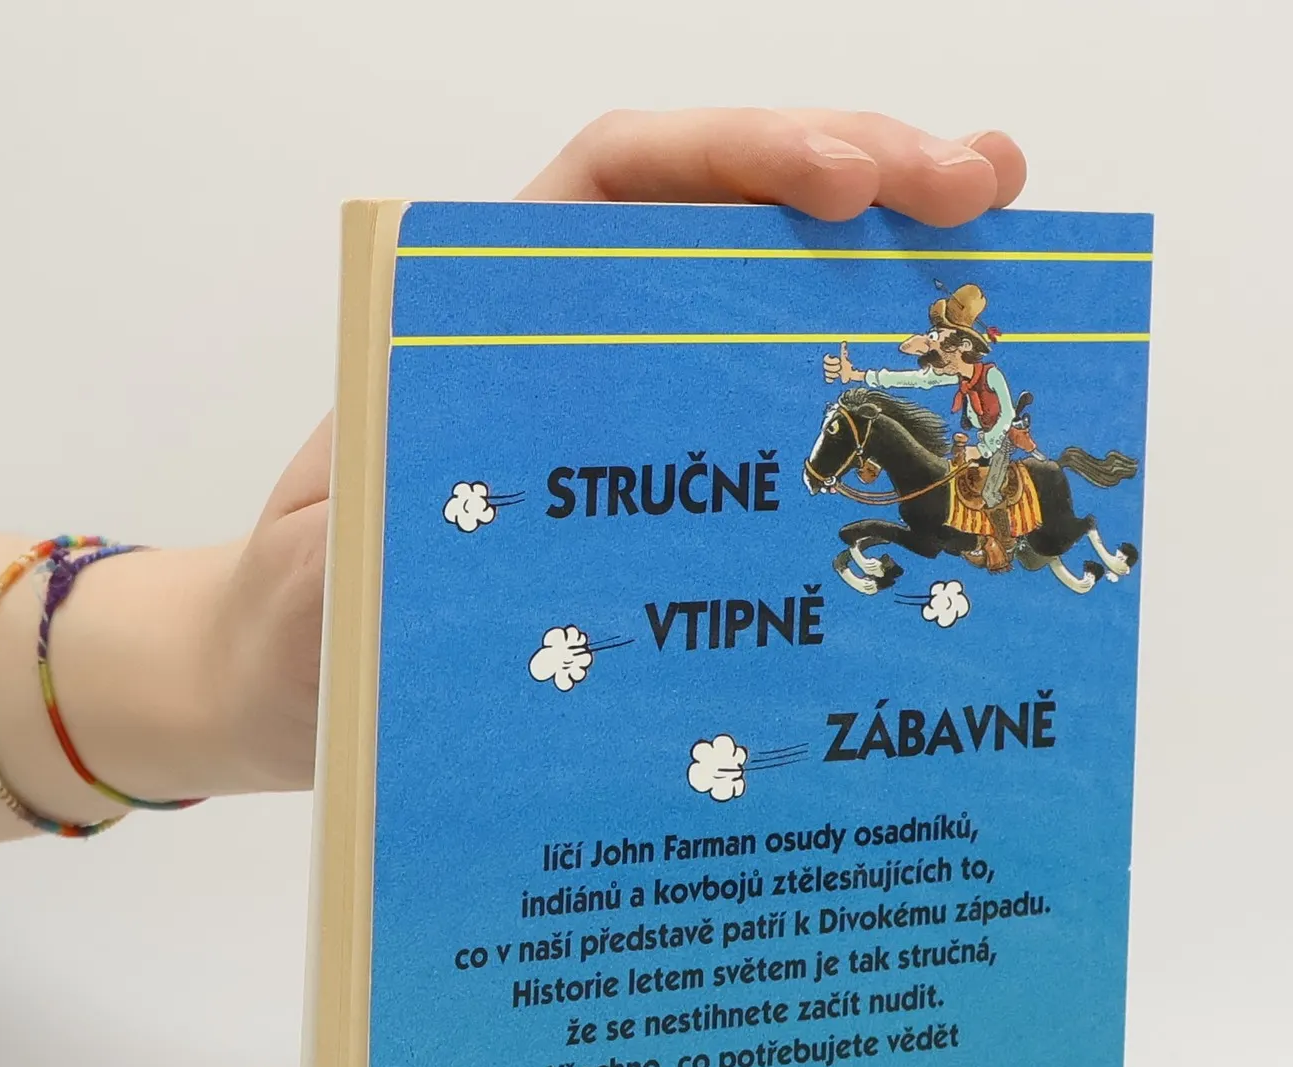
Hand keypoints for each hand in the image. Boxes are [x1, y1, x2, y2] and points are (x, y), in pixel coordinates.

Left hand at [223, 112, 1026, 791]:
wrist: (296, 686)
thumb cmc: (306, 626)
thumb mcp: (327, 577)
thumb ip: (387, 530)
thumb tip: (501, 513)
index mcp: (482, 321)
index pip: (619, 184)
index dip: (740, 156)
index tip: (845, 184)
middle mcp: (567, 342)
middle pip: (720, 211)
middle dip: (855, 172)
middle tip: (976, 188)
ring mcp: (624, 409)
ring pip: (762, 294)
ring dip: (882, 255)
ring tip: (995, 229)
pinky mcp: (661, 486)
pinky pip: (768, 411)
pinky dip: (860, 381)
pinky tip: (940, 369)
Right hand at [824, 341, 862, 384]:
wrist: (853, 372)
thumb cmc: (849, 363)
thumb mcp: (846, 356)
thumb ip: (843, 350)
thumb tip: (844, 342)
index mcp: (833, 359)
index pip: (826, 359)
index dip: (831, 360)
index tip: (838, 361)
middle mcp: (831, 365)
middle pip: (825, 366)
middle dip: (832, 367)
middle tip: (840, 368)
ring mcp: (832, 372)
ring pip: (826, 373)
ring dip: (832, 374)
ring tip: (838, 374)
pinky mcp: (833, 378)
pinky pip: (828, 379)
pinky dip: (830, 379)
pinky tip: (835, 378)